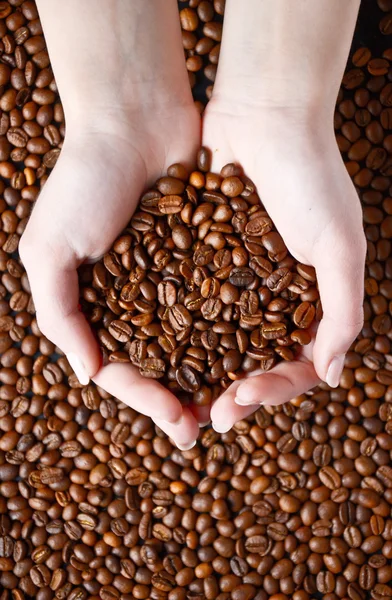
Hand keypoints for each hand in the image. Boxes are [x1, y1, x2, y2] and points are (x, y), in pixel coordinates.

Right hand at [20, 104, 201, 448]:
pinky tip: (253, 352)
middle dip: (181, 398)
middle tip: (207, 428)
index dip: (146, 398)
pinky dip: (234, 328)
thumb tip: (86, 375)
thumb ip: (59, 313)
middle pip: (162, 363)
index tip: (177, 419)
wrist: (133, 120)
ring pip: (195, 339)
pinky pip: (221, 300)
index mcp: (97, 305)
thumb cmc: (83, 182)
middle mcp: (137, 299)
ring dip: (211, 374)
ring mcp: (173, 279)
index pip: (121, 368)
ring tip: (235, 402)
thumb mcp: (49, 249)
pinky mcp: (205, 256)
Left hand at [203, 100, 365, 431]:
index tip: (242, 402)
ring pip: (219, 341)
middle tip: (209, 417)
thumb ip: (342, 310)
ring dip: (203, 373)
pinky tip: (160, 354)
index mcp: (310, 300)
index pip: (295, 362)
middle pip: (253, 360)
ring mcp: (238, 279)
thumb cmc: (310, 176)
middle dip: (234, 392)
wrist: (265, 116)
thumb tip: (331, 375)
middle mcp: (273, 296)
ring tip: (180, 401)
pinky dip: (180, 330)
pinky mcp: (205, 258)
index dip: (272, 390)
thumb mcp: (340, 245)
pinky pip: (193, 301)